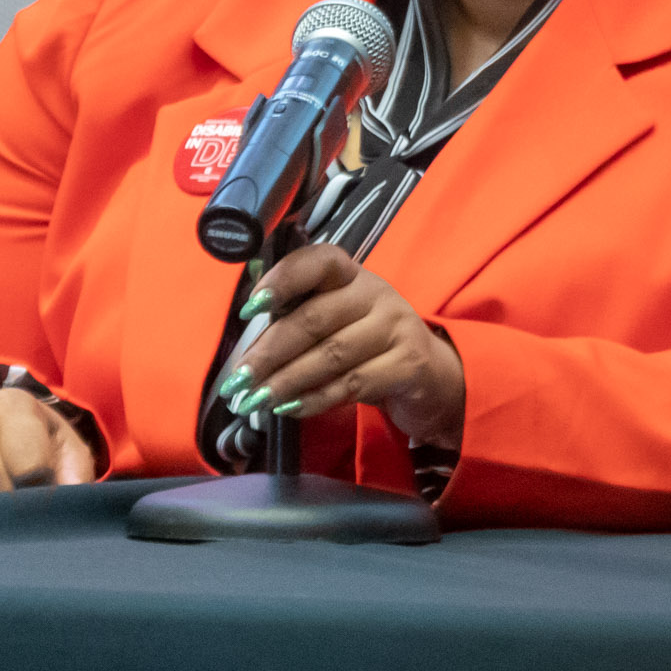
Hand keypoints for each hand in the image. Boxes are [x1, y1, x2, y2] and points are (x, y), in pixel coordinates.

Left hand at [213, 242, 464, 448]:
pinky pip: (352, 384)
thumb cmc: (369, 346)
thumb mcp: (339, 321)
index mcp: (351, 274)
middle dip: (269, 351)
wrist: (431, 377)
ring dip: (286, 381)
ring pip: (330, 355)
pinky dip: (315, 399)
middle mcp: (376, 293)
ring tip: (256, 399)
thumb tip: (246, 328)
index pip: (317, 262)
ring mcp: (396, 327)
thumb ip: (299, 317)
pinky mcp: (410, 364)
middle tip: (239, 379)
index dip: (281, 281)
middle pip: (314, 319)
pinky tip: (289, 409)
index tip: (249, 309)